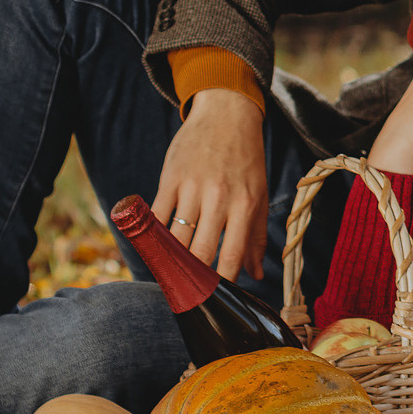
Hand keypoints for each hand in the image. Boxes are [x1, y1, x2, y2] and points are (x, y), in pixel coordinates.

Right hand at [152, 88, 268, 280]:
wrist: (227, 115)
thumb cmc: (246, 160)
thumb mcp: (259, 194)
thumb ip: (257, 236)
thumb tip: (255, 274)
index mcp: (245, 204)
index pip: (232, 253)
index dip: (222, 281)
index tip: (215, 298)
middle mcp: (218, 197)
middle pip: (199, 251)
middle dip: (191, 278)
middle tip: (187, 292)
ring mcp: (192, 187)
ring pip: (174, 238)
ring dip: (169, 261)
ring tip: (168, 276)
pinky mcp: (169, 178)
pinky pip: (155, 216)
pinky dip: (152, 237)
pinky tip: (153, 250)